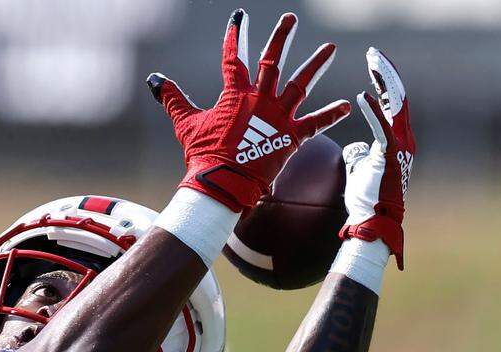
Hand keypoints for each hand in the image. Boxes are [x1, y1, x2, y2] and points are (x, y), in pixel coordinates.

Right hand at [147, 9, 349, 212]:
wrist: (221, 184)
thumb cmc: (202, 155)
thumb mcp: (186, 123)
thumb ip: (172, 98)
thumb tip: (155, 79)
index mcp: (235, 94)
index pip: (234, 58)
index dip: (234, 36)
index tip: (239, 17)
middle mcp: (259, 99)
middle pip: (272, 61)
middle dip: (281, 37)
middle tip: (291, 19)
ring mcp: (278, 117)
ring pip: (300, 84)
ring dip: (315, 65)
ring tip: (330, 48)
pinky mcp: (290, 137)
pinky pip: (315, 124)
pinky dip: (330, 115)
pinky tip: (345, 105)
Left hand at [339, 47, 415, 268]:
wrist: (374, 223)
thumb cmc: (366, 200)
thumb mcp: (360, 170)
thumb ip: (361, 154)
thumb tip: (356, 146)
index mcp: (397, 142)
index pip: (392, 104)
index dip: (384, 83)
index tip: (373, 66)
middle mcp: (404, 140)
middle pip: (397, 98)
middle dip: (386, 74)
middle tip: (374, 54)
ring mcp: (400, 147)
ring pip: (394, 106)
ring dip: (383, 83)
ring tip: (372, 63)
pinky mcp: (389, 156)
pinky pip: (381, 128)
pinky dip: (372, 111)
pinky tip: (361, 96)